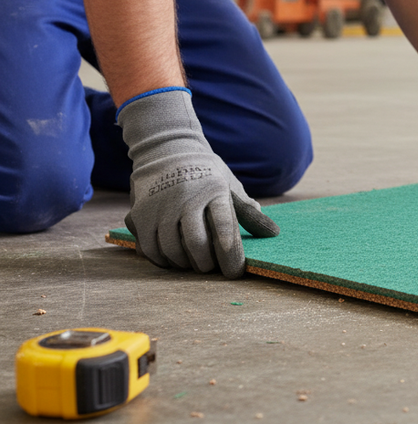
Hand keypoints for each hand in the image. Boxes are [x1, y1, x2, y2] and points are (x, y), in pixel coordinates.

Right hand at [118, 89, 278, 278]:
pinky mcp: (139, 214)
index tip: (235, 272)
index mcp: (215, 190)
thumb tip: (272, 233)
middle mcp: (186, 197)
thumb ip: (246, 210)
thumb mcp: (229, 185)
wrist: (166, 151)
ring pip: (171, 249)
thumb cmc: (206, 175)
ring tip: (194, 264)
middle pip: (196, 242)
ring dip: (184, 263)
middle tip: (212, 269)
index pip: (224, 226)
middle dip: (206, 263)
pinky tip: (173, 258)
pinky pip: (149, 248)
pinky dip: (162, 260)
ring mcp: (160, 206)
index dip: (231, 253)